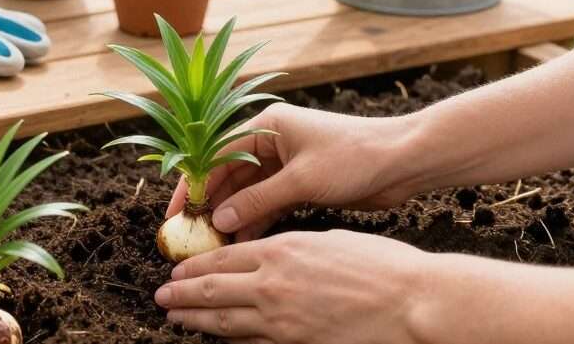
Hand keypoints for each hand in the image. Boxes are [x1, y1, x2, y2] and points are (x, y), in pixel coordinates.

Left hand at [155, 230, 429, 343]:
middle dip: (182, 295)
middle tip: (162, 298)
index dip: (195, 266)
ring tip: (175, 319)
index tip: (177, 271)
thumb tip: (270, 255)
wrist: (412, 302)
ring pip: (225, 321)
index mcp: (280, 251)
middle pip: (212, 290)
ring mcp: (281, 320)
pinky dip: (231, 341)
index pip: (222, 258)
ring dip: (196, 320)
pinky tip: (219, 340)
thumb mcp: (326, 241)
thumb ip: (291, 250)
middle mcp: (272, 284)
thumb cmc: (379, 265)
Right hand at [167, 102, 420, 239]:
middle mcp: (272, 141)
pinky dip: (256, 219)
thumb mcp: (302, 180)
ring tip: (214, 244)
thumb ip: (259, 201)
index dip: (193, 183)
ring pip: (248, 191)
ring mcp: (286, 162)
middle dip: (211, 203)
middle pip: (229, 174)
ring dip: (233, 215)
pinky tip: (243, 241)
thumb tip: (220, 220)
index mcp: (267, 126)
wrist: (404, 161)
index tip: (177, 212)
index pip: (216, 154)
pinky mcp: (301, 182)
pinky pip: (268, 202)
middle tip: (192, 234)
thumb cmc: (355, 157)